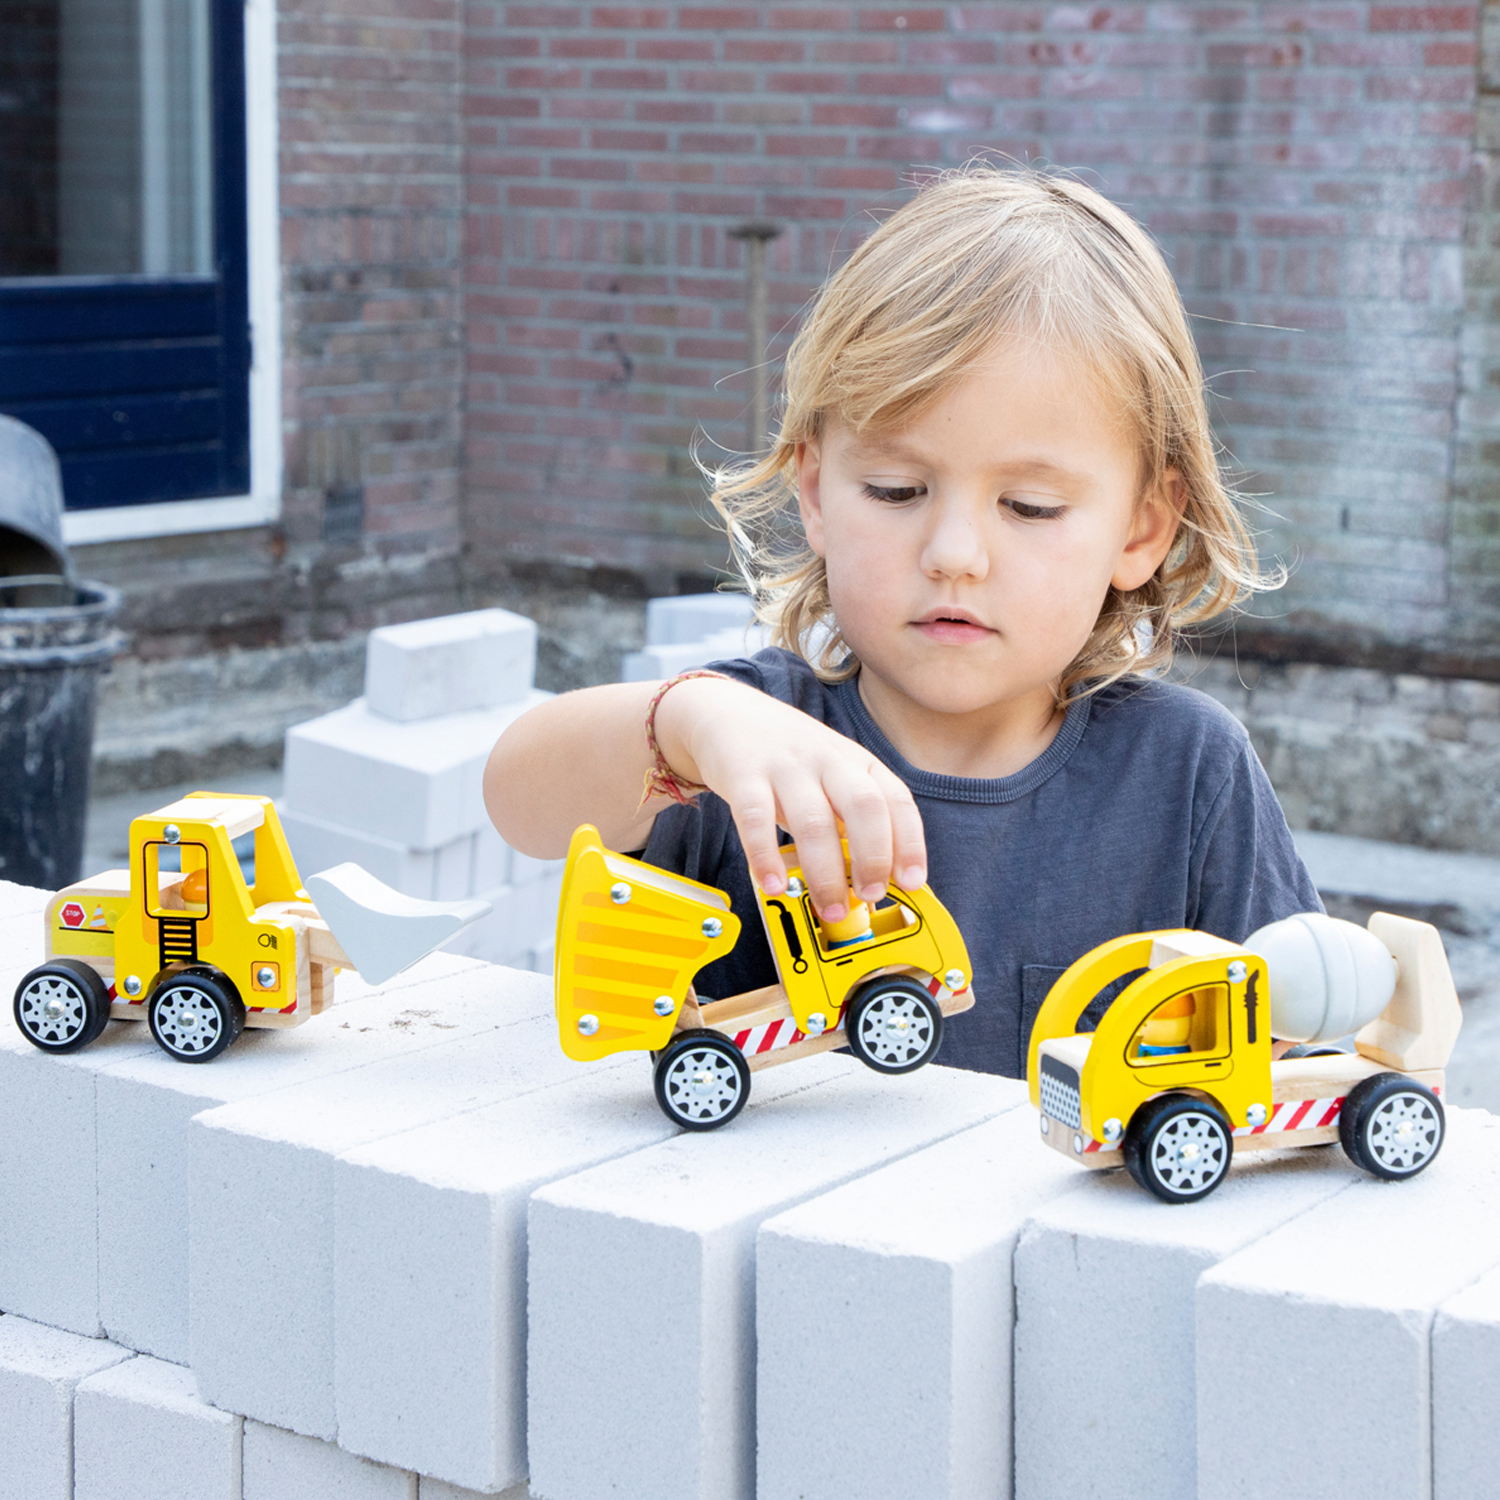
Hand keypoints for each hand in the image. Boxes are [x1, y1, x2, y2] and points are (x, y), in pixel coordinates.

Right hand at [653, 677, 926, 921]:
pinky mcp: (743, 774)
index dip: (910, 843)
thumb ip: (855, 820)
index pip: (897, 800)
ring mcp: (786, 766)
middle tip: (870, 894)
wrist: (730, 715)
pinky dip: (765, 856)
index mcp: (858, 762)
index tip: (912, 881)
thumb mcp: (834, 777)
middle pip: (864, 806)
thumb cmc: (790, 757)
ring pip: (814, 821)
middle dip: (873, 858)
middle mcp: (827, 760)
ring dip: (825, 872)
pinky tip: (773, 883)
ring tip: (829, 906)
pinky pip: (755, 819)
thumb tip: (880, 877)